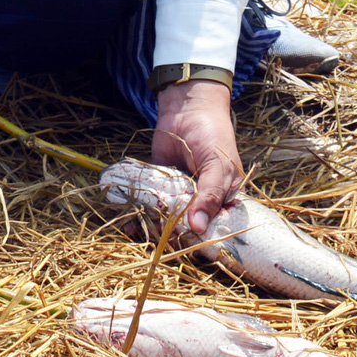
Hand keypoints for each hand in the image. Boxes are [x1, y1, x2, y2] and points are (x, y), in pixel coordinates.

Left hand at [151, 80, 242, 233]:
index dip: (204, 242)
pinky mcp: (160, 188)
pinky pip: (151, 207)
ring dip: (155, 229)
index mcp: (225, 200)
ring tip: (143, 231)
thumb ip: (210, 195)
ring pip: (168, 221)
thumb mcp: (218, 165)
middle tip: (164, 235)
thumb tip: (199, 227)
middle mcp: (202, 202)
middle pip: (189, 229)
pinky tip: (131, 224)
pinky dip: (141, 217)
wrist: (187, 108)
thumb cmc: (213, 134)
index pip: (217, 230)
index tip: (190, 248)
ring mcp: (180, 196)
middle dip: (175, 236)